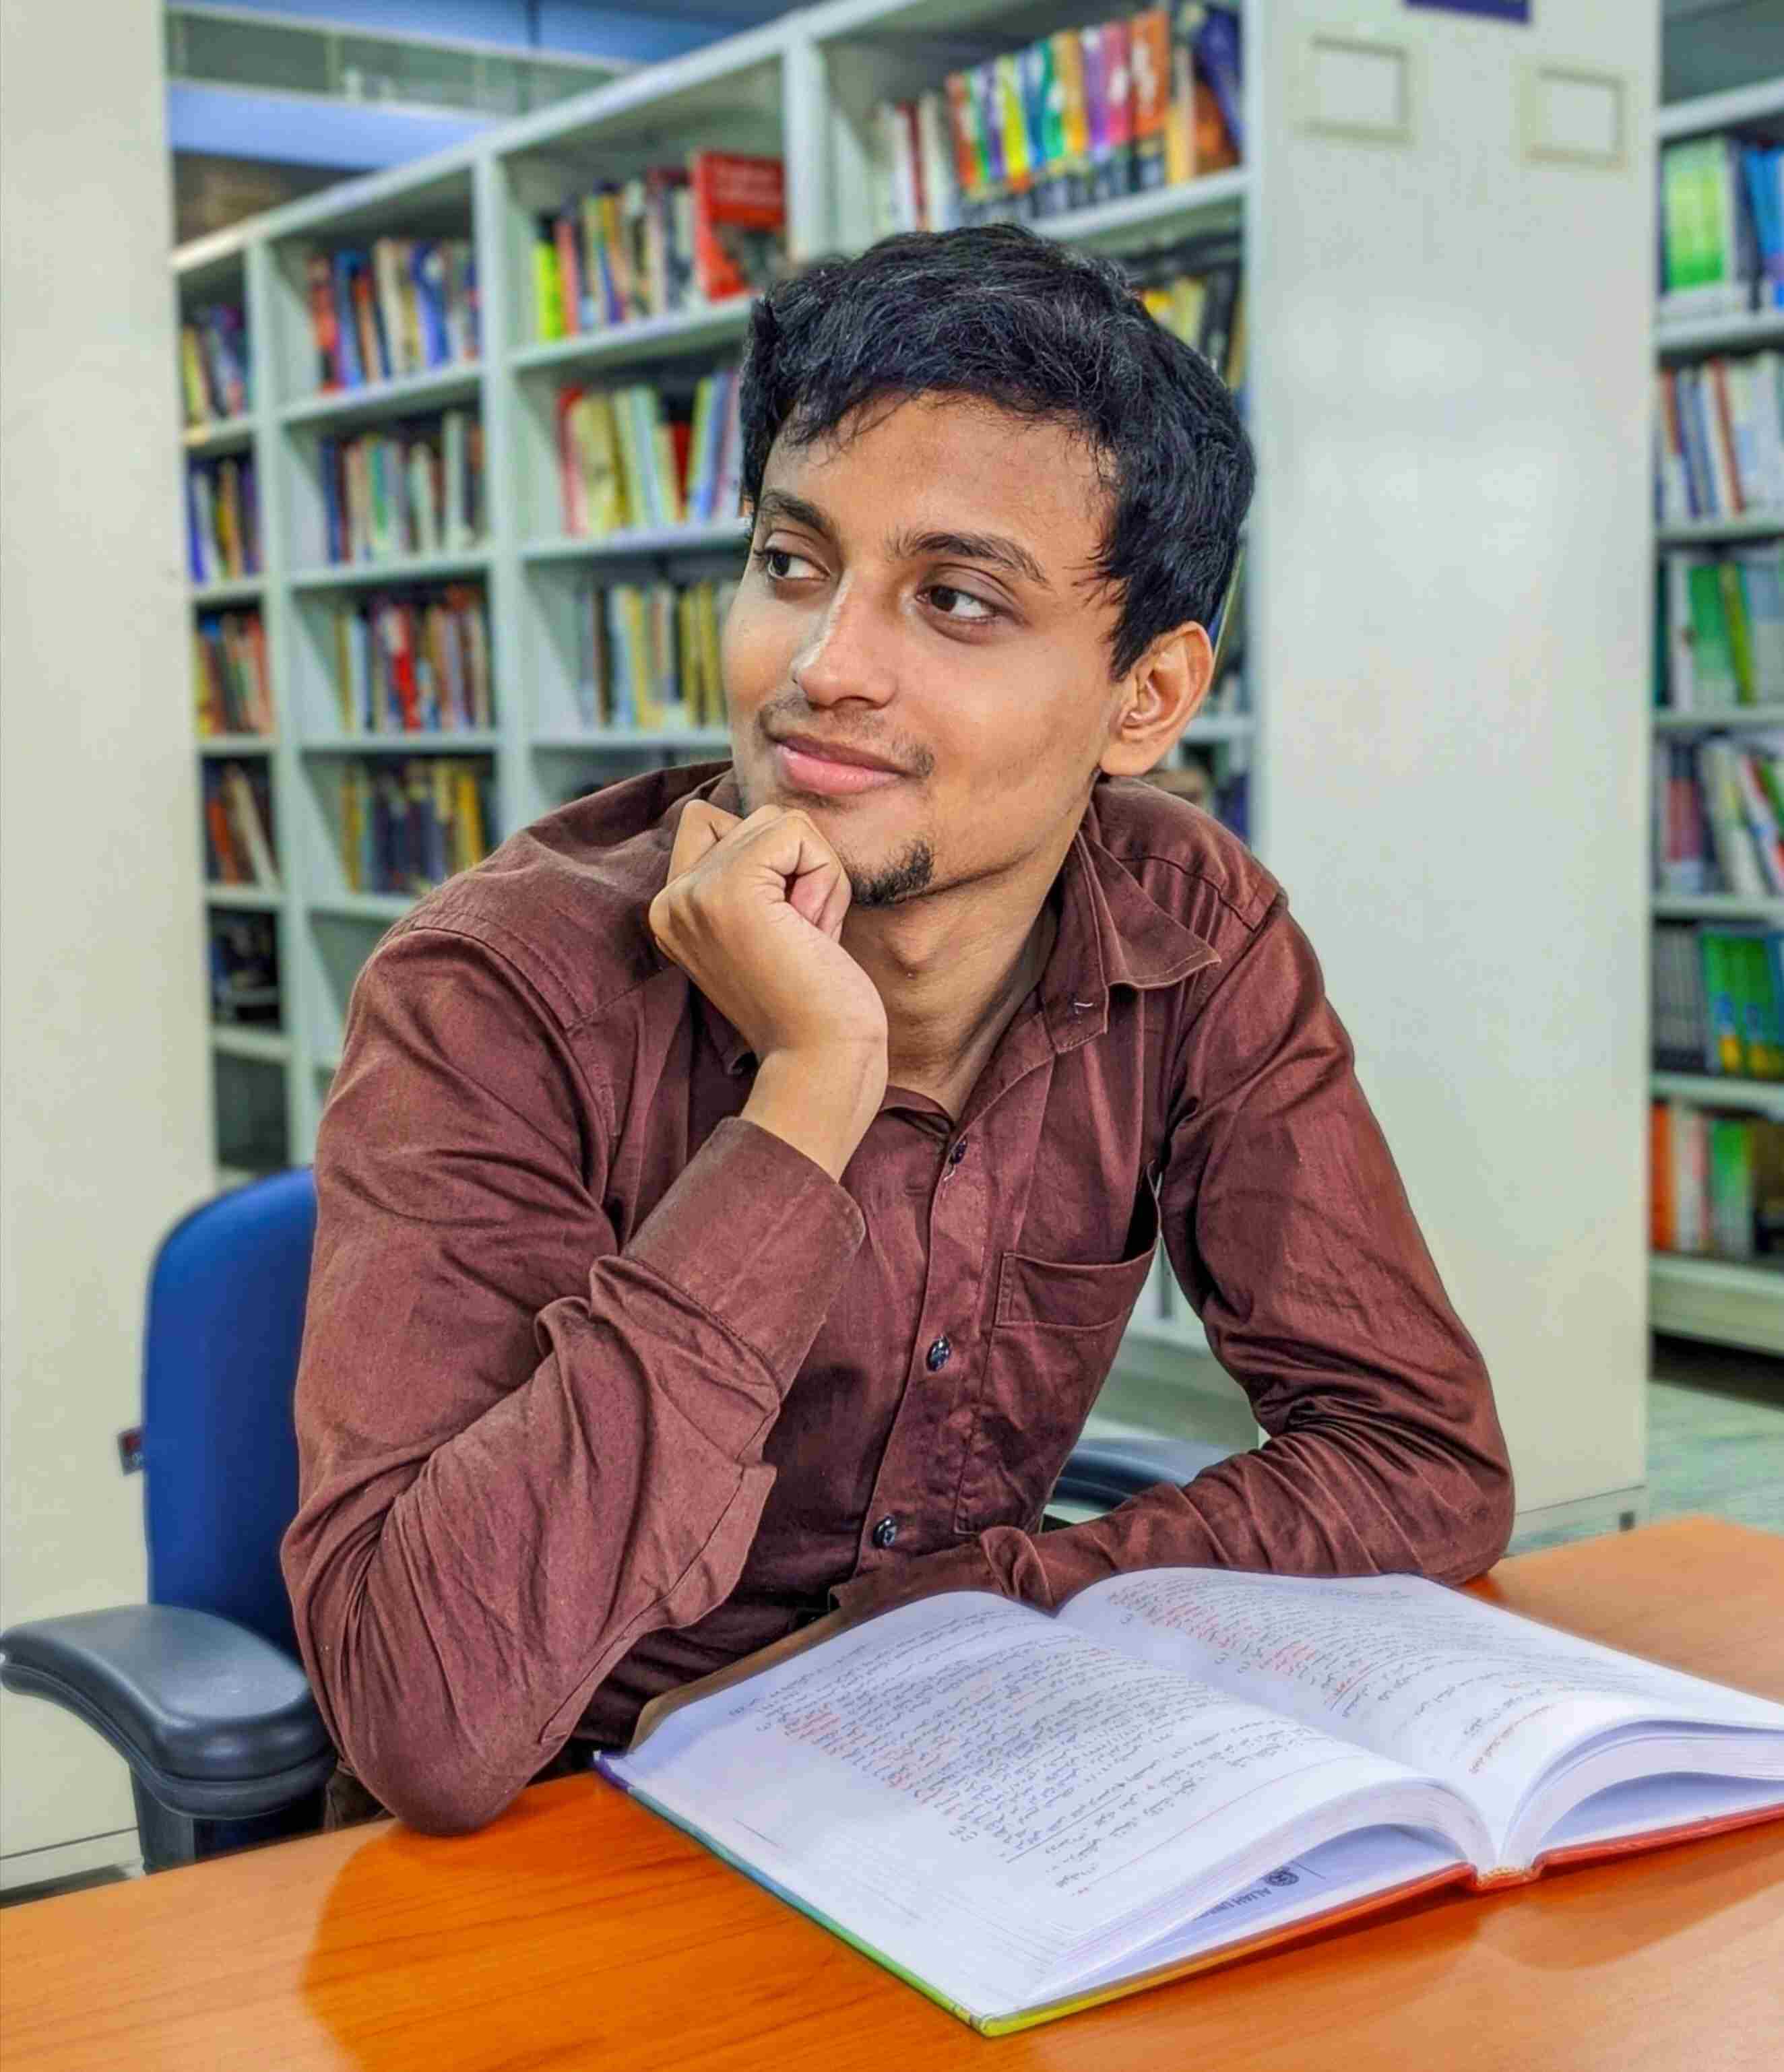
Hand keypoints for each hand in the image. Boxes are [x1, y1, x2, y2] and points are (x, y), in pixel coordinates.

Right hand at [649, 803, 888, 1174]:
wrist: (822, 1060)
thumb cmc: (814, 1002)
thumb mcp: (769, 925)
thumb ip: (754, 875)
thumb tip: (782, 821)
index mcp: (671, 911)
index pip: (711, 820)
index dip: (772, 858)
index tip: (783, 929)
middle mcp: (670, 899)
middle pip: (756, 819)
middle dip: (801, 869)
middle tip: (800, 938)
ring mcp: (694, 893)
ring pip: (781, 822)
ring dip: (818, 875)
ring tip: (806, 936)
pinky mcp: (729, 888)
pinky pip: (798, 832)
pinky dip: (826, 877)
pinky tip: (813, 932)